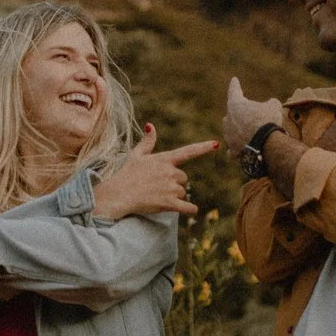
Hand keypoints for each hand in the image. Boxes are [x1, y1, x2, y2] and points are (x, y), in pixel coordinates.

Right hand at [93, 124, 218, 221]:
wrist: (119, 194)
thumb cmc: (126, 174)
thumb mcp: (136, 155)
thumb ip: (147, 142)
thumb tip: (151, 125)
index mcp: (164, 159)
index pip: (187, 152)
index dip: (203, 148)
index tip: (216, 144)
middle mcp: (170, 172)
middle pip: (183, 178)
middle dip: (174, 182)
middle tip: (157, 186)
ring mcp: (170, 188)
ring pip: (182, 192)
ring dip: (175, 195)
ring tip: (157, 196)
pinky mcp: (169, 203)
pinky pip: (187, 207)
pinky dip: (190, 209)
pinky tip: (190, 210)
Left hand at [223, 77, 285, 153]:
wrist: (267, 144)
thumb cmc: (269, 121)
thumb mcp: (273, 106)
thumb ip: (269, 103)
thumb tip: (270, 106)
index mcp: (235, 104)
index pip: (234, 91)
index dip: (235, 85)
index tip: (234, 79)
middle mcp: (228, 119)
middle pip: (232, 113)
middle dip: (240, 113)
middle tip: (253, 115)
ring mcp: (229, 135)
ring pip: (231, 130)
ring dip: (239, 130)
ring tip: (251, 132)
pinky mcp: (233, 150)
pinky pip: (233, 149)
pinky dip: (238, 148)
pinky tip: (241, 149)